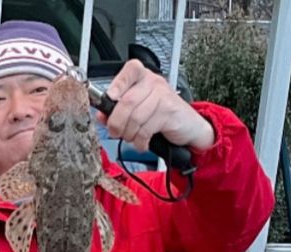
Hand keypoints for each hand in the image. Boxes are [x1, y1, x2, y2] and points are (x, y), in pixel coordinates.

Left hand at [98, 59, 214, 152]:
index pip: (130, 70)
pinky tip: (142, 142)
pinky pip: (146, 129)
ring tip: (131, 137)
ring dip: (128, 134)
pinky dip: (140, 141)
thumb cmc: (160, 115)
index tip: (110, 98)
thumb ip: (117, 109)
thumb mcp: (137, 109)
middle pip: (126, 101)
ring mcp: (163, 95)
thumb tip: (101, 115)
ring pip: (135, 117)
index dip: (118, 84)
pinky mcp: (169, 111)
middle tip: (115, 132)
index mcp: (142, 77)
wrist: (188, 126)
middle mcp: (153, 82)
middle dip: (116, 123)